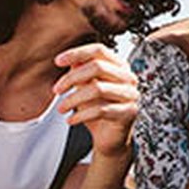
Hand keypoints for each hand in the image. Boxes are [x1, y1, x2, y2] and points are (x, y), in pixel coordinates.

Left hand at [54, 44, 139, 160]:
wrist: (109, 137)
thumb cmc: (98, 110)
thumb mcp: (85, 87)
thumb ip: (81, 72)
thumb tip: (72, 60)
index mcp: (119, 66)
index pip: (99, 50)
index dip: (77, 53)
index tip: (58, 61)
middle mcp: (128, 78)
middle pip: (98, 67)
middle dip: (72, 78)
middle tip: (57, 90)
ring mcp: (131, 95)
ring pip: (98, 89)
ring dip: (73, 99)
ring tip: (61, 108)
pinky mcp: (129, 113)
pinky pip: (101, 110)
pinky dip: (81, 115)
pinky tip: (71, 120)